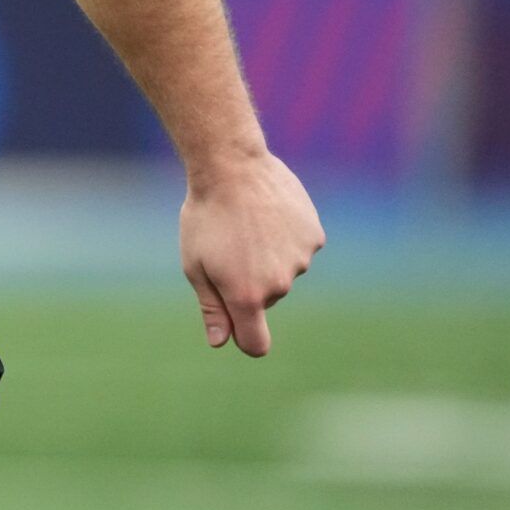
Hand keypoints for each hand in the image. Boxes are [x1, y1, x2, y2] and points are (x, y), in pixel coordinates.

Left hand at [178, 152, 324, 356]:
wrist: (231, 166)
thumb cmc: (205, 216)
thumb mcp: (195, 265)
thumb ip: (212, 308)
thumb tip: (221, 342)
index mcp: (246, 296)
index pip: (255, 342)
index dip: (245, 339)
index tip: (238, 328)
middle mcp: (279, 285)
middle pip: (265, 299)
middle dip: (247, 281)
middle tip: (228, 245)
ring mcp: (301, 260)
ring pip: (283, 271)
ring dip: (268, 257)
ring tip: (247, 224)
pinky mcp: (314, 237)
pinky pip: (299, 247)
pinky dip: (286, 237)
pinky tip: (268, 213)